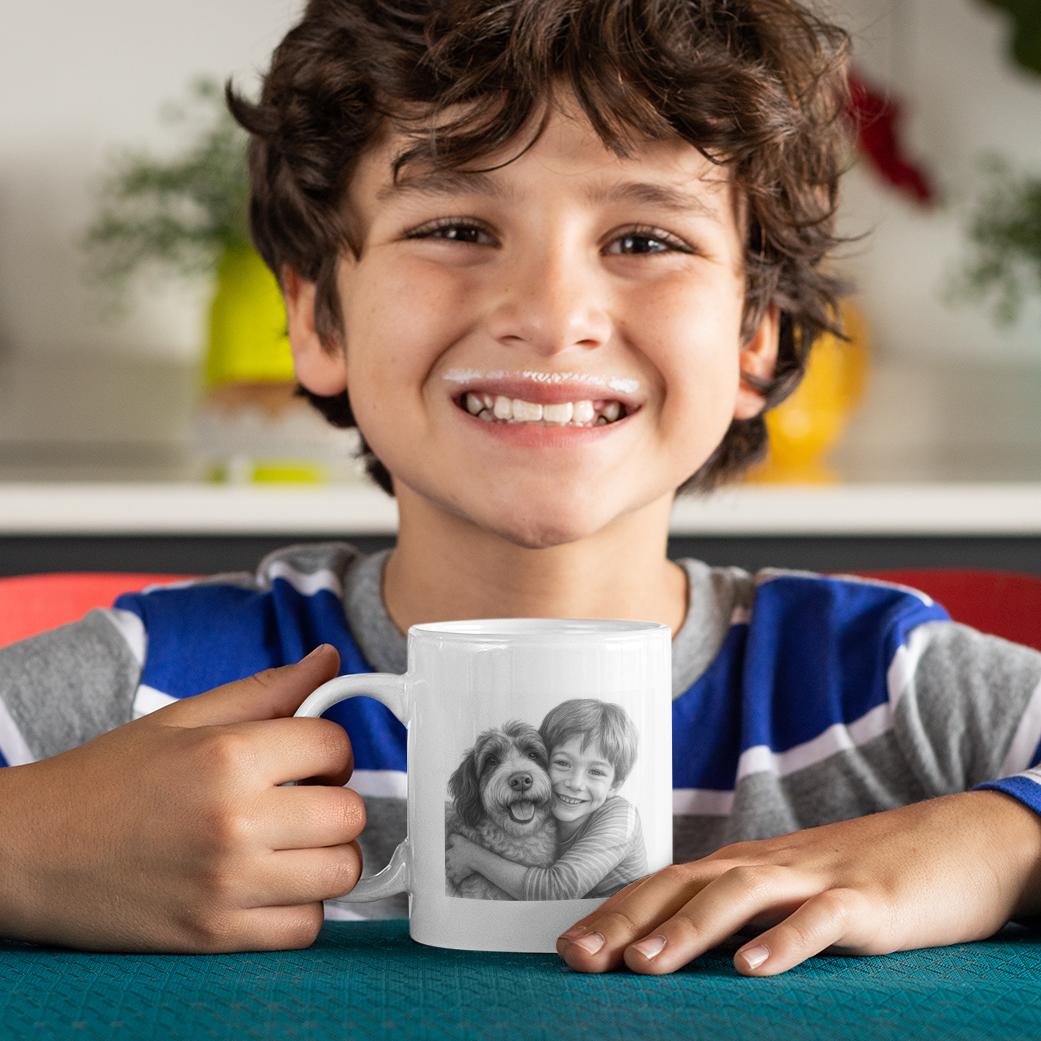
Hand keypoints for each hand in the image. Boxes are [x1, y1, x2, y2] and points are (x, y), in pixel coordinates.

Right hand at [1, 645, 364, 952]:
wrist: (29, 852)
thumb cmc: (107, 779)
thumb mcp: (184, 718)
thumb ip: (267, 690)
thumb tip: (329, 659)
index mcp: (228, 756)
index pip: (335, 745)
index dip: (330, 749)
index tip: (310, 759)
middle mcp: (234, 821)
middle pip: (350, 814)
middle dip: (335, 802)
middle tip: (302, 800)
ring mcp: (227, 885)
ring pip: (339, 873)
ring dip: (326, 856)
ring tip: (291, 843)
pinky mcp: (215, 936)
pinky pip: (305, 930)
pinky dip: (301, 909)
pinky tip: (273, 885)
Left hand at [446, 834, 476, 884]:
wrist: (476, 858)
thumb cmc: (468, 848)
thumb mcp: (459, 839)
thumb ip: (452, 838)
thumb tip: (448, 838)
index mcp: (449, 854)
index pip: (444, 855)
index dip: (446, 855)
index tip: (448, 856)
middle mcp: (450, 863)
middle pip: (445, 865)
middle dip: (447, 865)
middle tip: (450, 864)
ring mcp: (454, 870)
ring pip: (448, 874)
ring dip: (450, 873)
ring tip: (452, 872)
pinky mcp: (460, 876)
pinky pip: (456, 881)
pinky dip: (456, 880)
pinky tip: (457, 879)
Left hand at [557, 791, 1040, 976]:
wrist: (951, 841)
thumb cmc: (858, 878)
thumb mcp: (790, 896)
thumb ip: (739, 918)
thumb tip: (676, 951)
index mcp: (741, 866)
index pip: (664, 887)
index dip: (613, 915)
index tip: (567, 948)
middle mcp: (765, 865)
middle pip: (683, 885)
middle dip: (625, 921)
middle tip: (577, 957)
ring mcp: (814, 878)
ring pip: (739, 895)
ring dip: (687, 930)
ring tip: (643, 965)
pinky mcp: (864, 900)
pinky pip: (820, 920)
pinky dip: (784, 942)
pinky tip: (751, 970)